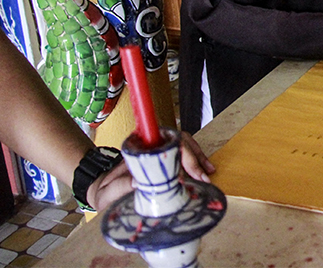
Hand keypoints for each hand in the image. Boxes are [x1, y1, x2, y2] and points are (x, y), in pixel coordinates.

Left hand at [84, 131, 214, 210]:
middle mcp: (150, 144)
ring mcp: (159, 149)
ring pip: (184, 144)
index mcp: (137, 148)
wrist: (103, 188)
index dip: (175, 152)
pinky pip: (184, 153)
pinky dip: (196, 160)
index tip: (182, 172)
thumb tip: (139, 183)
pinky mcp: (165, 157)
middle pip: (178, 140)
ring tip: (207, 173)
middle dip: (192, 158)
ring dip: (198, 157)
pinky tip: (204, 171)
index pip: (160, 141)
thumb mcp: (108, 192)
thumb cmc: (106, 190)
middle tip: (201, 176)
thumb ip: (121, 187)